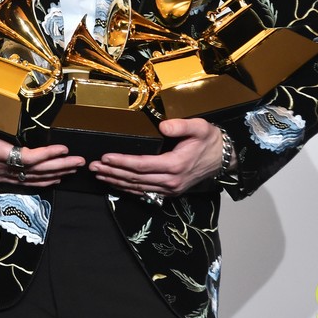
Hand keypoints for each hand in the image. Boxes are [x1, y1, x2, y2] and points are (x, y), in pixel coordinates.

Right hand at [0, 112, 84, 187]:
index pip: (25, 158)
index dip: (46, 155)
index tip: (63, 148)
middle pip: (35, 171)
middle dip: (60, 166)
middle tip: (81, 161)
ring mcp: (0, 175)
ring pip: (33, 179)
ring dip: (55, 175)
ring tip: (74, 170)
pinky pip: (25, 182)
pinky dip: (42, 181)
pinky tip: (53, 179)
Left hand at [89, 117, 225, 196]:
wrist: (225, 158)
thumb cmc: (210, 140)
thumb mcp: (200, 127)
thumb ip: (181, 125)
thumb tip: (162, 126)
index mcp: (175, 165)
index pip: (142, 165)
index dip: (122, 162)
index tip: (105, 157)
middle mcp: (171, 180)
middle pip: (135, 179)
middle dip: (112, 172)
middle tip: (92, 166)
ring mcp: (170, 188)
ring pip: (137, 187)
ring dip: (116, 181)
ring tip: (98, 174)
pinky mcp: (170, 191)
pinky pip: (145, 192)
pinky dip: (127, 189)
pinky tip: (115, 184)